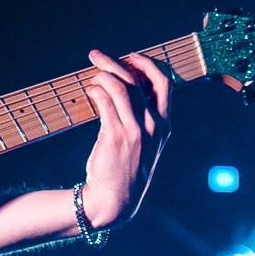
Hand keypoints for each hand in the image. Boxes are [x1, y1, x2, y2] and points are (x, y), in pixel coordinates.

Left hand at [78, 49, 172, 228]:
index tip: (131, 57)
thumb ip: (141, 118)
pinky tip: (90, 91)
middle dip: (116, 62)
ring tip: (90, 76)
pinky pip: (106, 102)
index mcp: (163, 125)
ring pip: (121, 87)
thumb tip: (125, 87)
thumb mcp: (144, 144)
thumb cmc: (126, 169)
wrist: (115, 200)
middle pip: (138, 80)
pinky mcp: (116, 135)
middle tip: (96, 55)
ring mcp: (136, 130)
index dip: (147, 65)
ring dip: (102, 75)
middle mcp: (153, 125)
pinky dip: (96, 90)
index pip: (164, 84)